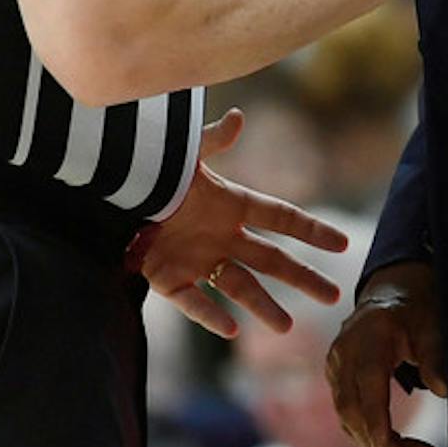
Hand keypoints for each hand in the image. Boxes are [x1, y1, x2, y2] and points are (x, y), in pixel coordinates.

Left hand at [139, 109, 349, 337]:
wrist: (104, 198)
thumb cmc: (148, 172)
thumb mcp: (183, 156)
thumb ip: (211, 141)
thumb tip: (238, 117)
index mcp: (229, 204)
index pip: (281, 217)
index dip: (312, 230)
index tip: (343, 244)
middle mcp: (221, 236)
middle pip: (271, 260)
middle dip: (303, 277)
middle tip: (333, 296)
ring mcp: (198, 260)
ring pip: (239, 288)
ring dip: (262, 306)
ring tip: (285, 327)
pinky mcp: (170, 280)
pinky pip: (194, 303)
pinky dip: (210, 316)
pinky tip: (230, 329)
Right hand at [325, 260, 446, 446]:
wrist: (391, 292)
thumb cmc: (416, 309)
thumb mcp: (433, 325)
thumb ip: (436, 355)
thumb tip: (444, 390)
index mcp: (368, 336)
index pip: (367, 387)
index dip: (377, 423)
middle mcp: (343, 352)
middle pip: (353, 410)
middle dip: (381, 445)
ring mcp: (335, 366)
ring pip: (348, 418)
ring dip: (378, 444)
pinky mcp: (336, 379)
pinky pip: (348, 415)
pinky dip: (370, 434)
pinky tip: (398, 446)